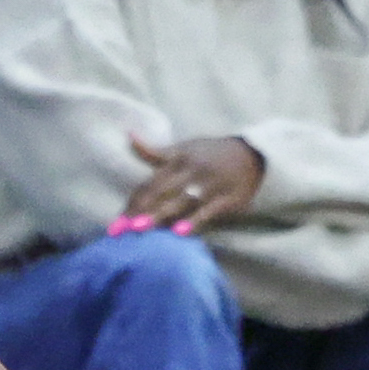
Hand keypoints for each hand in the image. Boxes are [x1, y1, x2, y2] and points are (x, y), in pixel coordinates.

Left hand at [121, 134, 262, 232]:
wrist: (252, 155)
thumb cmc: (209, 155)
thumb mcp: (184, 149)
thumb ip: (155, 153)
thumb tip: (129, 136)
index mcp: (178, 159)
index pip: (150, 182)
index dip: (133, 202)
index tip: (116, 222)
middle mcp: (191, 170)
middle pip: (161, 191)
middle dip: (139, 210)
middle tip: (120, 230)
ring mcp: (209, 185)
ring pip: (181, 201)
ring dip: (159, 215)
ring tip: (140, 228)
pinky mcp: (226, 198)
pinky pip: (208, 211)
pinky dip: (194, 222)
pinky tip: (179, 233)